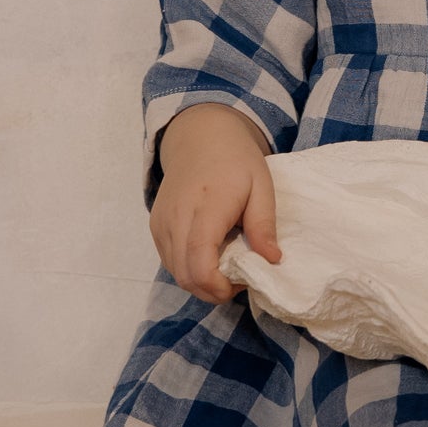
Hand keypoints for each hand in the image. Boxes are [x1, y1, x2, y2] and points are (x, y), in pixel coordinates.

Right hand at [150, 104, 284, 303]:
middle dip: (213, 290)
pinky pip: (170, 261)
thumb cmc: (236, 161)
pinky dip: (189, 269)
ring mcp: (162, 223)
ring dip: (201, 282)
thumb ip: (264, 224)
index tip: (242, 283)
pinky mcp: (156, 226)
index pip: (200, 262)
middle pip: (185, 276)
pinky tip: (209, 257)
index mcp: (206, 207)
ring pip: (176, 273)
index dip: (218, 286)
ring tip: (226, 267)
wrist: (200, 137)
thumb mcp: (262, 186)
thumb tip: (271, 260)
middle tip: (239, 279)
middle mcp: (176, 218)